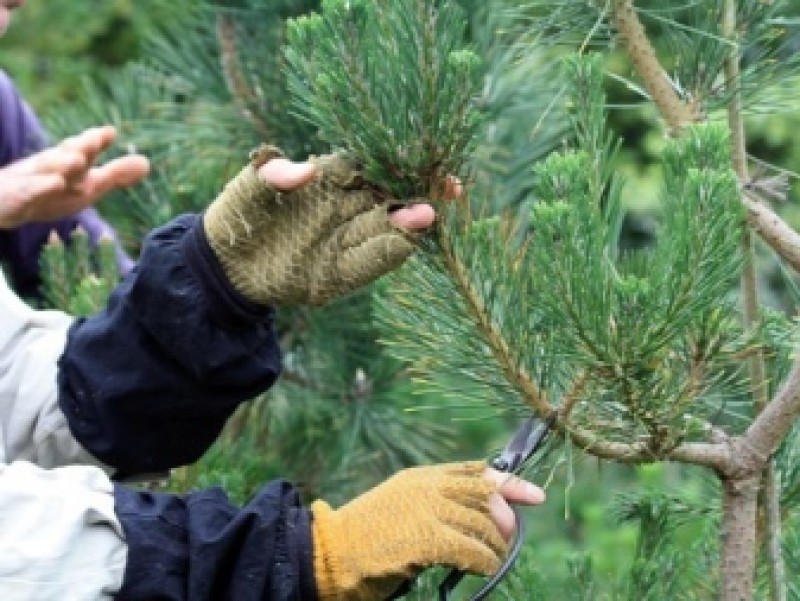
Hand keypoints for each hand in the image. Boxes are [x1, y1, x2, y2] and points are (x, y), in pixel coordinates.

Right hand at [0, 125, 149, 228]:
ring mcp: (27, 182)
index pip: (81, 150)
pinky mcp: (11, 199)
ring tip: (77, 158)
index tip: (109, 132)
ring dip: (59, 164)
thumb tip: (146, 163)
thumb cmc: (47, 191)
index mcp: (65, 165)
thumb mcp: (84, 185)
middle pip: (65, 155)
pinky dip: (36, 188)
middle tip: (97, 138)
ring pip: (44, 171)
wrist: (0, 203)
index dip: (94, 142)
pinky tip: (52, 183)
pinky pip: (23, 193)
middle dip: (81, 146)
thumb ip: (114, 175)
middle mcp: (47, 168)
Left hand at [203, 146, 458, 306]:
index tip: (422, 152)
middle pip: (390, 196)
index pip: (371, 164)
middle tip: (448, 184)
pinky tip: (408, 241)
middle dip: (420, 190)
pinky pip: (371, 262)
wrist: (223, 268)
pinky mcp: (340, 275)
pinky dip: (390, 252)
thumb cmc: (236, 218)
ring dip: (408, 222)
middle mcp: (345, 208)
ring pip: (387, 229)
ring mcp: (345, 242)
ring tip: (428, 213)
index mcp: (329, 179)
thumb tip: (304, 170)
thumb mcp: (245, 192)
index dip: (398, 157)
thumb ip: (271, 176)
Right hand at [310, 461, 544, 600]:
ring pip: (483, 525)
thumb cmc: (367, 536)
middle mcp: (427, 486)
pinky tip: (484, 569)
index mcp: (422, 476)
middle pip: (486, 493)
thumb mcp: (403, 507)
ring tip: (494, 560)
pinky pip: (473, 550)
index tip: (534, 495)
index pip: (475, 471)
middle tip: (507, 538)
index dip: (509, 482)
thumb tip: (477, 517)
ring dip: (495, 546)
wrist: (333, 552)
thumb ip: (435, 503)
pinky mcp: (427, 537)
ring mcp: (428, 509)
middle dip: (505, 516)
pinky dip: (484, 562)